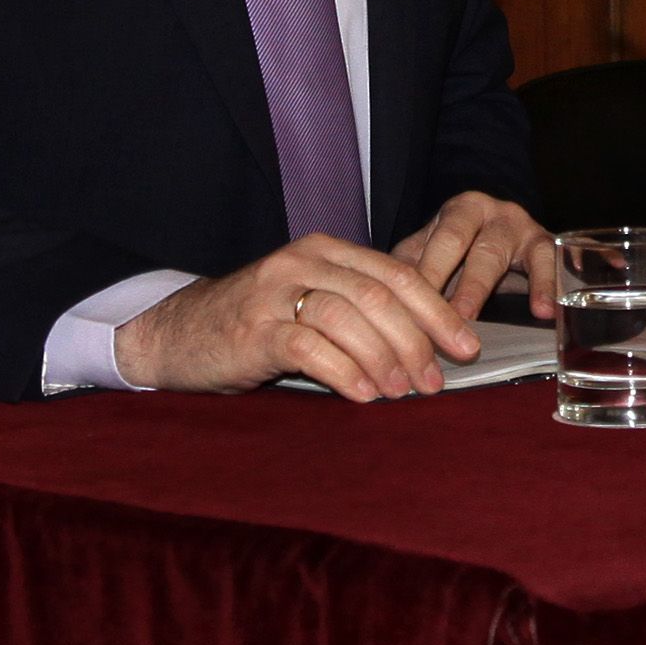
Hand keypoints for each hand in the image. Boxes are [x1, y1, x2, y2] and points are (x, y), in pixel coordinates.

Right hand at [114, 232, 480, 401]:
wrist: (178, 333)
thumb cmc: (257, 323)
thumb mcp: (310, 299)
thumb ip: (359, 307)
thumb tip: (428, 344)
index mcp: (326, 250)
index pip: (397, 274)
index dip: (438, 311)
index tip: (467, 347)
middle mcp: (303, 262)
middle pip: (379, 295)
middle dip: (418, 339)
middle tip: (437, 380)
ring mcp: (276, 293)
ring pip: (349, 317)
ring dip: (385, 358)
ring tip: (404, 392)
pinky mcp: (253, 329)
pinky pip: (310, 347)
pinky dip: (344, 372)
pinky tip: (364, 394)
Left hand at [390, 191, 558, 321]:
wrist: (509, 230)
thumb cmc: (464, 249)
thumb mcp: (433, 249)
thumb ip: (411, 267)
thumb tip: (380, 298)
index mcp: (458, 211)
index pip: (439, 241)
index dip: (424, 274)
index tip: (407, 307)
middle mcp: (490, 211)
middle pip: (464, 243)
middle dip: (451, 282)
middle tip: (439, 317)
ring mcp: (520, 226)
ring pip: (498, 253)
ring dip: (481, 288)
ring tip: (470, 317)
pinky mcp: (547, 244)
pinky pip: (549, 262)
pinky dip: (547, 286)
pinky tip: (545, 311)